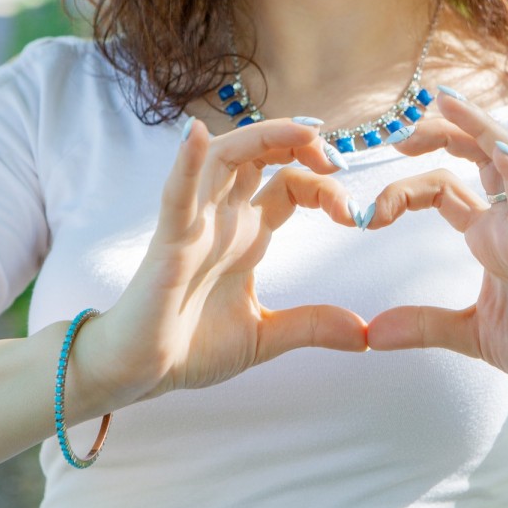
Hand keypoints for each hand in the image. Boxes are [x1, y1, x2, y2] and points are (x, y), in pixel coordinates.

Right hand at [81, 117, 368, 406]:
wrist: (141, 374)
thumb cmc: (191, 345)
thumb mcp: (266, 336)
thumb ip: (313, 327)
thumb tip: (366, 335)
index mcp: (247, 234)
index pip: (290, 184)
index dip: (324, 185)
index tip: (356, 214)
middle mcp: (222, 218)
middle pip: (259, 154)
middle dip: (298, 144)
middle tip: (335, 158)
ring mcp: (194, 225)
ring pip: (223, 158)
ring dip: (261, 138)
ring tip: (300, 134)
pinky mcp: (168, 242)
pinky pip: (176, 194)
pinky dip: (185, 162)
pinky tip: (196, 135)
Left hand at [366, 92, 507, 406]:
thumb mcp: (469, 334)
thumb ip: (423, 327)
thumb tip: (370, 335)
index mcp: (491, 235)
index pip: (443, 187)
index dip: (404, 189)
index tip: (369, 215)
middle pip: (480, 154)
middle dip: (442, 130)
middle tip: (400, 123)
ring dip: (484, 130)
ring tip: (451, 104)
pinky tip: (504, 157)